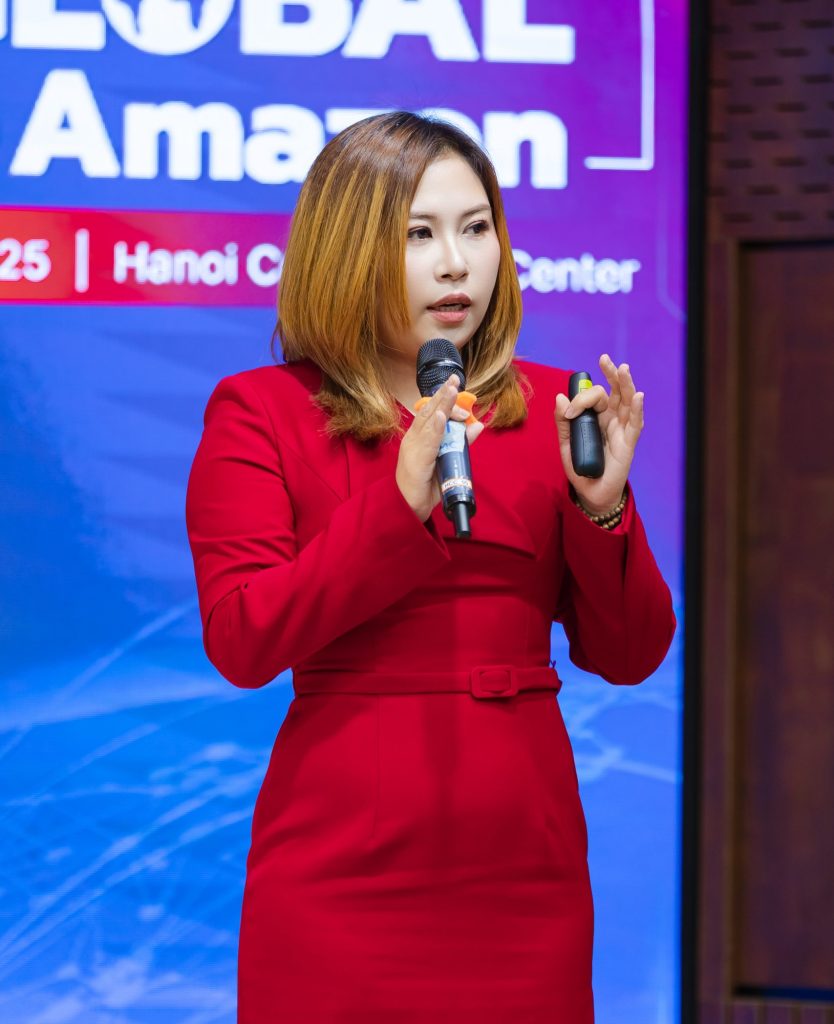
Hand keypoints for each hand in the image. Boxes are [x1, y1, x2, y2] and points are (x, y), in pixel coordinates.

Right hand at [396, 374, 484, 521]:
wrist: (410, 508)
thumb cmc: (426, 484)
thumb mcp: (448, 459)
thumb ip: (461, 442)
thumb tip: (478, 426)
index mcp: (420, 437)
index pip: (431, 411)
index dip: (444, 398)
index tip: (455, 385)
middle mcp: (414, 438)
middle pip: (428, 410)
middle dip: (443, 394)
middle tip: (454, 378)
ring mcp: (413, 448)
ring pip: (427, 421)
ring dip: (440, 404)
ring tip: (450, 390)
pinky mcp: (416, 460)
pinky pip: (426, 441)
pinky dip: (433, 427)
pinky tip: (440, 415)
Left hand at [553, 354, 643, 515]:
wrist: (589, 491)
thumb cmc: (580, 466)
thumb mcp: (566, 442)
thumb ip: (563, 422)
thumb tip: (559, 397)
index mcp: (596, 416)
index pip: (593, 396)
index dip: (581, 397)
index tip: (569, 410)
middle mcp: (611, 419)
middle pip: (614, 392)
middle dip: (611, 374)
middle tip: (604, 359)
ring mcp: (621, 429)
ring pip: (627, 402)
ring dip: (626, 384)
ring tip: (623, 369)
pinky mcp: (628, 443)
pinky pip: (635, 424)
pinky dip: (637, 409)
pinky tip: (637, 396)